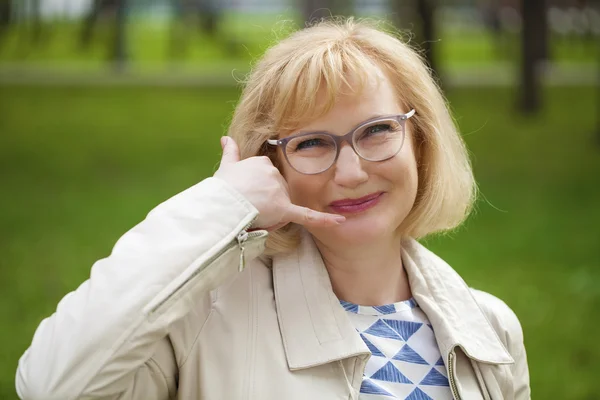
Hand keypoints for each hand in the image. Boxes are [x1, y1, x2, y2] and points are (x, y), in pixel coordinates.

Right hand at [213, 136, 345, 230]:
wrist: (221, 205)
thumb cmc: (222, 189)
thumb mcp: (226, 167)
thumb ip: (230, 152)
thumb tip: (226, 138)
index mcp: (263, 163)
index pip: (268, 181)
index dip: (259, 192)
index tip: (247, 196)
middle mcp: (275, 174)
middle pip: (277, 194)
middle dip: (267, 204)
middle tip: (248, 208)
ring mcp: (280, 191)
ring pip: (282, 208)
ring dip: (271, 215)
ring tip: (253, 215)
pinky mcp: (284, 209)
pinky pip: (306, 216)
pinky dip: (323, 219)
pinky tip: (339, 221)